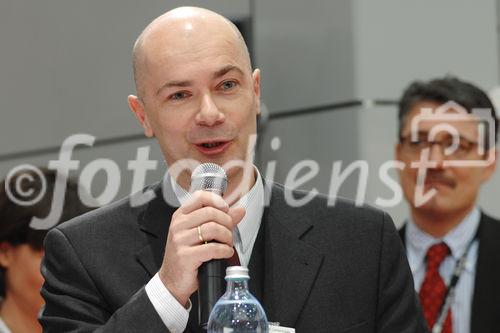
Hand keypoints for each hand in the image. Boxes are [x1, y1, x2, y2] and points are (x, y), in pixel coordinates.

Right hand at [158, 191, 244, 306]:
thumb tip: (240, 210)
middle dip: (227, 222)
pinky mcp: (185, 256)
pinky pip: (212, 248)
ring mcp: (180, 240)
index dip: (217, 201)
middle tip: (229, 233)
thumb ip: (220, 220)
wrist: (172, 281)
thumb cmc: (187, 255)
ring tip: (228, 244)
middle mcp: (178, 225)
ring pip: (213, 228)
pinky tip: (226, 253)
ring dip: (227, 237)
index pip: (200, 197)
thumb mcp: (201, 235)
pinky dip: (224, 250)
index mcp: (181, 216)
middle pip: (210, 212)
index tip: (226, 210)